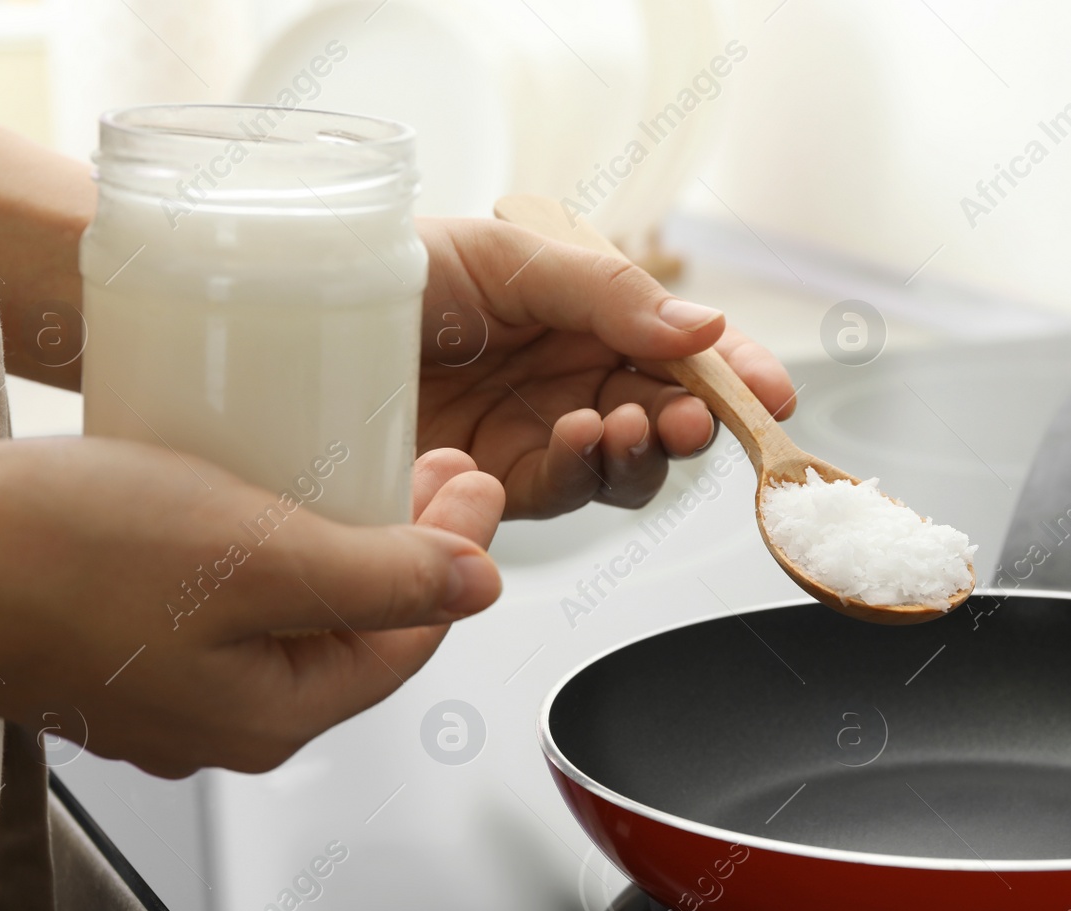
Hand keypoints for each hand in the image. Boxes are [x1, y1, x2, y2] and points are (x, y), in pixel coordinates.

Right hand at [0, 436, 502, 775]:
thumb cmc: (54, 554)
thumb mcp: (252, 557)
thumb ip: (377, 579)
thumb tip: (478, 587)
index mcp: (271, 715)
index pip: (408, 640)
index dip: (456, 558)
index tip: (476, 483)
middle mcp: (225, 718)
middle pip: (355, 629)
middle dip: (407, 545)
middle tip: (436, 466)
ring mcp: (171, 686)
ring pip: (293, 611)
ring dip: (341, 538)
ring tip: (368, 466)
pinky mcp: (126, 642)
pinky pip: (231, 598)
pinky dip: (270, 545)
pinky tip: (270, 490)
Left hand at [417, 217, 796, 518]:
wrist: (298, 328)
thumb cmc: (397, 266)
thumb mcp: (509, 257)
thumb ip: (607, 294)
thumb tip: (702, 325)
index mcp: (587, 310)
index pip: (680, 345)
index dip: (733, 370)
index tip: (772, 392)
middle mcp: (572, 374)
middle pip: (666, 413)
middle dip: (693, 420)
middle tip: (693, 418)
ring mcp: (538, 432)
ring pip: (626, 465)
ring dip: (642, 453)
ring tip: (630, 427)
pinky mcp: (497, 485)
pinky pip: (564, 493)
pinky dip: (584, 474)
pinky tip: (577, 443)